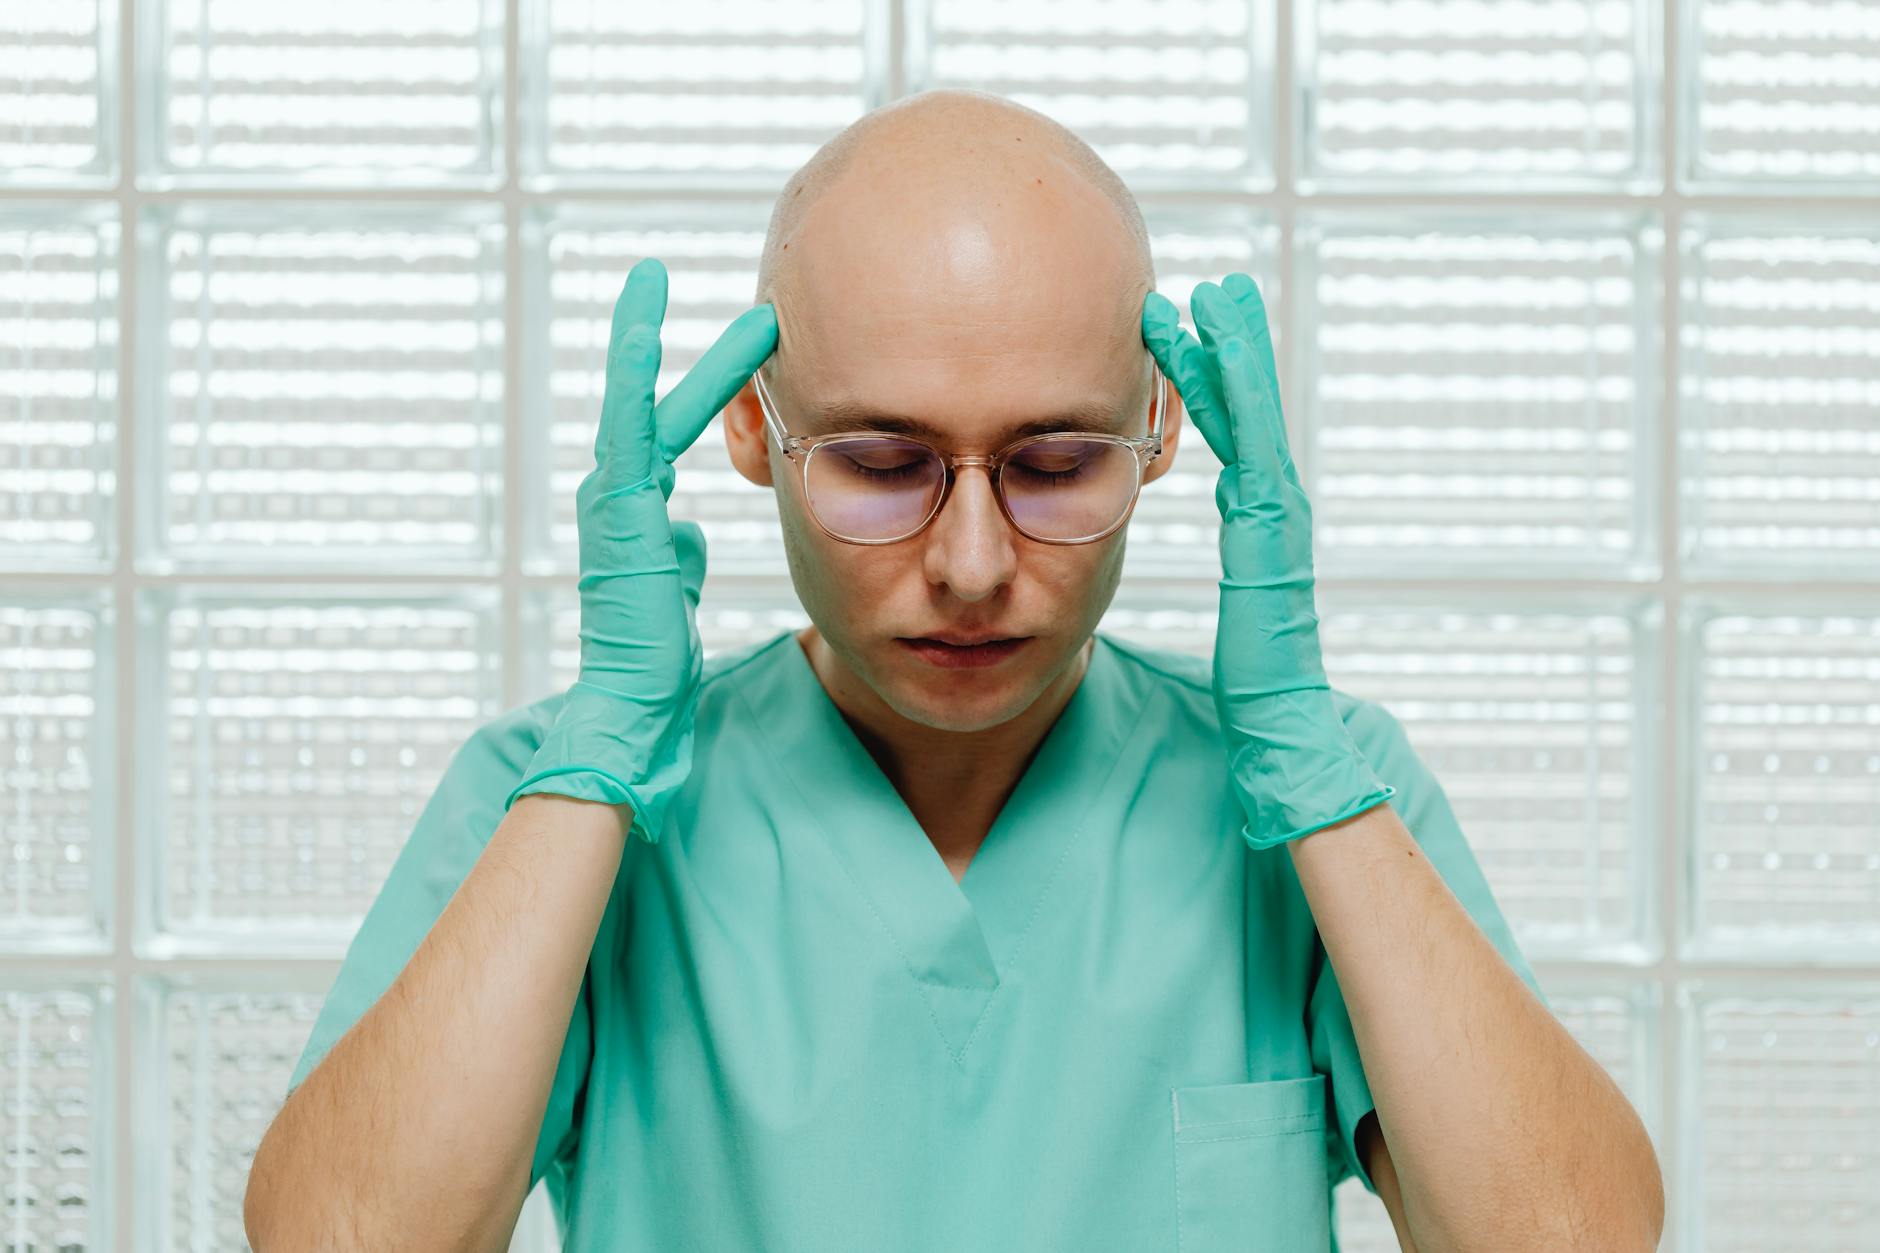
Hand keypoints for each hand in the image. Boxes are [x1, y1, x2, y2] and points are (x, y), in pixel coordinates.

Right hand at [506, 257, 778, 843]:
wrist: (632, 709)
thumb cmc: (654, 665)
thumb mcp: (676, 594)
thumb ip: (676, 557)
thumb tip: (686, 535)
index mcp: (638, 514)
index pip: (670, 430)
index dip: (705, 387)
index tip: (746, 349)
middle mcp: (618, 497)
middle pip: (656, 404)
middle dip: (696, 354)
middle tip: (738, 305)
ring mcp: (610, 499)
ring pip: (627, 399)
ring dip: (642, 338)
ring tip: (653, 277)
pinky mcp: (615, 507)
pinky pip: (625, 423)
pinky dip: (629, 370)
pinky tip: (642, 324)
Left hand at [1142, 274, 1393, 849]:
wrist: (1292, 757)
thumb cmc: (1258, 720)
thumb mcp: (1229, 650)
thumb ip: (1228, 614)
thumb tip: (1197, 606)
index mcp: (1258, 546)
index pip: (1235, 451)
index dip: (1212, 394)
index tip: (1176, 340)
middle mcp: (1273, 528)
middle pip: (1250, 423)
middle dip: (1230, 354)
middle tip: (1208, 288)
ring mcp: (1278, 534)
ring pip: (1257, 427)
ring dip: (1238, 360)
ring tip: (1217, 296)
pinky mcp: (1271, 548)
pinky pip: (1253, 460)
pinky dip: (1242, 409)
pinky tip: (1219, 363)